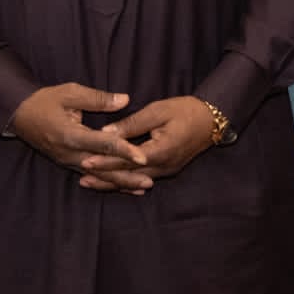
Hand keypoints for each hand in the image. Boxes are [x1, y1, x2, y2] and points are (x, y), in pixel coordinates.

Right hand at [7, 84, 148, 188]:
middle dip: (126, 176)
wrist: (19, 114)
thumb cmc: (44, 101)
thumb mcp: (69, 92)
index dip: (124, 150)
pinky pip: (91, 175)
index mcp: (70, 135)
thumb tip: (125, 100)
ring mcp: (68, 161)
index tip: (143, 156)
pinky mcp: (68, 163)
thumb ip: (97, 98)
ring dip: (120, 184)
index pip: (102, 145)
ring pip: (97, 176)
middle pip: (102, 169)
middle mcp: (70, 153)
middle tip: (149, 182)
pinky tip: (123, 186)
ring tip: (143, 188)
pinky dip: (108, 182)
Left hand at [78, 96, 217, 193]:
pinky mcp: (167, 169)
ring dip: (113, 182)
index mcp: (161, 150)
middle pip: (129, 175)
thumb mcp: (157, 111)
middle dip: (105, 178)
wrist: (211, 120)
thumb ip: (132, 123)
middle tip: (82, 179)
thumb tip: (107, 132)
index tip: (85, 161)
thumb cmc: (185, 110)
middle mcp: (164, 166)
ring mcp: (167, 170)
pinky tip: (113, 182)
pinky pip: (142, 177)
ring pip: (134, 180)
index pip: (127, 159)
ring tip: (90, 183)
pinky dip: (126, 180)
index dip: (105, 161)